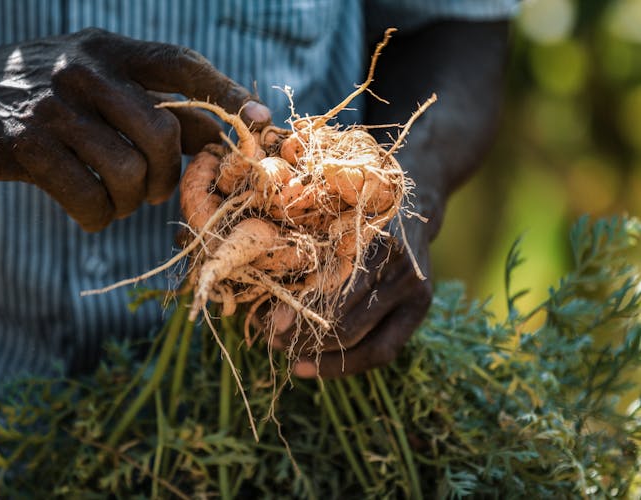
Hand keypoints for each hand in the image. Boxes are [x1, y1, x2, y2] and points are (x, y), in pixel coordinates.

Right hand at [0, 29, 269, 230]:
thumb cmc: (47, 96)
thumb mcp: (99, 82)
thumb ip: (154, 103)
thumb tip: (220, 133)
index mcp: (112, 49)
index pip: (182, 66)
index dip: (226, 94)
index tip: (262, 121)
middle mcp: (86, 70)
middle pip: (162, 133)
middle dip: (168, 175)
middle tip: (156, 191)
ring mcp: (55, 107)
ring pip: (127, 171)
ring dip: (131, 200)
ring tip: (118, 199)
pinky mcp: (28, 146)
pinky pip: (88, 198)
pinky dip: (98, 217)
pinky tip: (91, 212)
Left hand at [268, 20, 509, 376]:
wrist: (416, 181)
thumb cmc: (354, 184)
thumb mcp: (325, 185)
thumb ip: (291, 211)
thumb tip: (228, 240)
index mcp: (373, 231)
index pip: (336, 286)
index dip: (302, 311)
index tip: (266, 325)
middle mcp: (400, 262)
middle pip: (348, 317)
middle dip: (305, 336)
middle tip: (270, 341)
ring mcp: (415, 285)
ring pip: (365, 339)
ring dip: (323, 355)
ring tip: (288, 358)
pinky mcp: (421, 303)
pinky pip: (386, 349)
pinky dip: (349, 366)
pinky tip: (313, 369)